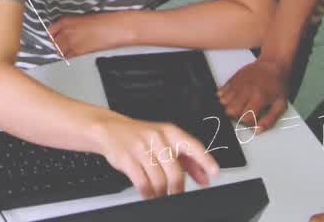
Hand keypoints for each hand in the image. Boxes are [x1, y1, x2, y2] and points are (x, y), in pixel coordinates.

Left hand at [48, 14, 128, 58]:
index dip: (52, 35)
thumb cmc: (104, 22)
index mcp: (66, 21)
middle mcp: (66, 31)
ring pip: (59, 51)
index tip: (53, 37)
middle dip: (56, 44)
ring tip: (68, 50)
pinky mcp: (78, 52)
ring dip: (61, 51)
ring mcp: (71, 42)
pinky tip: (73, 54)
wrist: (115, 28)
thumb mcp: (83, 19)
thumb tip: (65, 32)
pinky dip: (68, 57)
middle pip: (53, 42)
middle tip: (60, 45)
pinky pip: (67, 57)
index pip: (50, 30)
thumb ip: (71, 25)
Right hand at [92, 115, 218, 198]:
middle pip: (175, 172)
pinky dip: (147, 193)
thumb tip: (205, 178)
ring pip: (159, 181)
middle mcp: (157, 138)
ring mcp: (141, 148)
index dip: (205, 160)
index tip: (214, 173)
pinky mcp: (127, 158)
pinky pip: (142, 183)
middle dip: (177, 189)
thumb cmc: (140, 136)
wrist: (109, 129)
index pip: (192, 146)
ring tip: (160, 194)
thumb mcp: (165, 142)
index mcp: (170, 132)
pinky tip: (148, 193)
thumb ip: (187, 159)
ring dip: (161, 193)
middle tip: (176, 194)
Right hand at [218, 57, 289, 130]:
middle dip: (237, 116)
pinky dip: (224, 97)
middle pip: (230, 111)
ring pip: (223, 102)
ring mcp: (237, 84)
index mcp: (258, 98)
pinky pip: (220, 92)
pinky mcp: (232, 79)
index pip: (244, 118)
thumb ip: (270, 120)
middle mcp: (245, 90)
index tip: (254, 119)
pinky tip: (234, 98)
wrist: (273, 64)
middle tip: (245, 112)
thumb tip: (257, 131)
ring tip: (239, 105)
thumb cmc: (278, 85)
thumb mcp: (280, 105)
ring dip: (229, 107)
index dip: (249, 122)